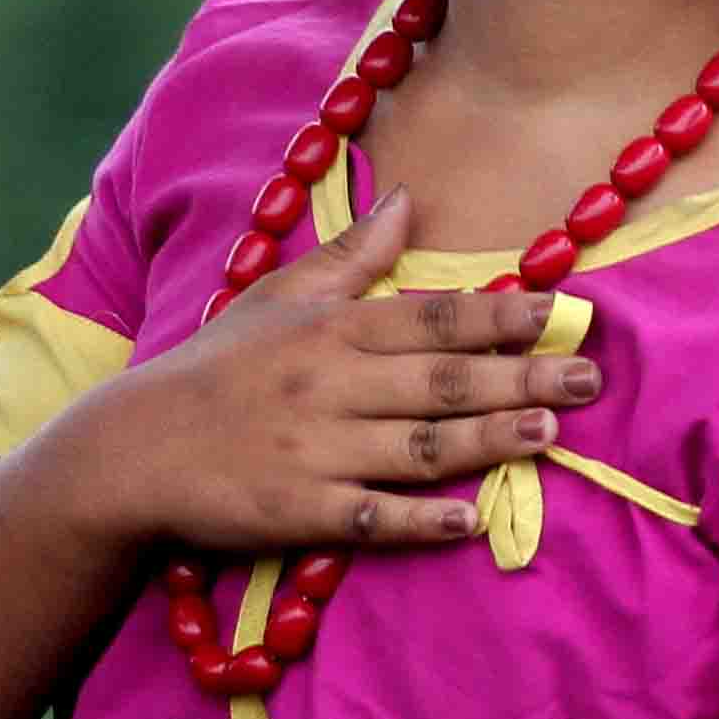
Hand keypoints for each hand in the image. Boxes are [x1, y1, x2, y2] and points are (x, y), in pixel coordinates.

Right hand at [39, 192, 595, 554]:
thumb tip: (408, 198)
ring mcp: (314, 452)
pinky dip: (418, 520)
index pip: (430, 319)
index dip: (498, 315)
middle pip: (440, 382)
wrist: (129, 450)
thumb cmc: (217, 368)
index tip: (560, 311)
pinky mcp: (294, 511)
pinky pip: (367, 517)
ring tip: (549, 435)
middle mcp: (331, 387)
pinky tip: (469, 520)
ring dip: (487, 441)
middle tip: (589, 379)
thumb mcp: (279, 297)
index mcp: (333, 331)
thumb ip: (352, 254)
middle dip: (520, 378)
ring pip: (417, 446)